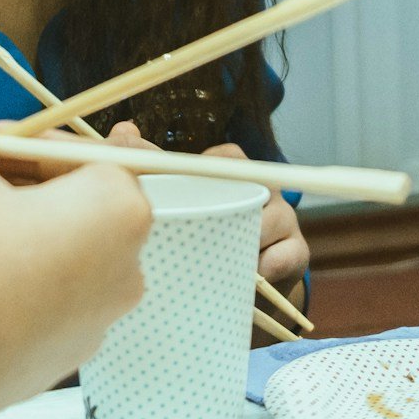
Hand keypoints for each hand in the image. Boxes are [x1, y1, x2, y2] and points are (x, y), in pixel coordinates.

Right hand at [0, 83, 151, 418]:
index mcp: (119, 212)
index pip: (92, 152)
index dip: (38, 139)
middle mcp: (126, 271)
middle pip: (80, 203)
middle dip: (24, 181)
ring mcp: (96, 325)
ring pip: (61, 252)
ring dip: (15, 227)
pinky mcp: (60, 362)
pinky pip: (44, 300)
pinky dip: (11, 277)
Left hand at [105, 122, 310, 300]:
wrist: (230, 288)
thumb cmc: (197, 236)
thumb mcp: (172, 202)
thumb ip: (147, 166)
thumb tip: (124, 130)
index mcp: (233, 176)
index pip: (231, 158)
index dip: (215, 169)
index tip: (194, 190)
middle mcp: (263, 192)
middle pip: (257, 185)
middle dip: (233, 207)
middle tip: (203, 227)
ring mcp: (283, 221)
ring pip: (275, 220)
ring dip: (249, 239)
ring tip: (225, 256)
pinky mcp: (294, 254)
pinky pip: (288, 254)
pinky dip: (269, 264)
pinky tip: (250, 276)